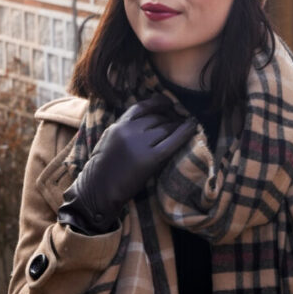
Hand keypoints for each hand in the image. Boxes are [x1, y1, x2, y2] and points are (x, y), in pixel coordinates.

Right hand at [59, 96, 195, 230]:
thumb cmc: (103, 169)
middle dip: (170, 118)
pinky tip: (194, 126)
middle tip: (179, 120)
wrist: (98, 190)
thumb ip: (124, 128)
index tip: (168, 103)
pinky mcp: (150, 158)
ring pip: (166, 127)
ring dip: (177, 126)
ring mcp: (140, 144)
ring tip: (186, 126)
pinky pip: (173, 141)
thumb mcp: (109, 140)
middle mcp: (129, 131)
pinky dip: (185, 132)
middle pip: (157, 117)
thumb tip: (146, 120)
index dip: (158, 103)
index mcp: (119, 126)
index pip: (142, 107)